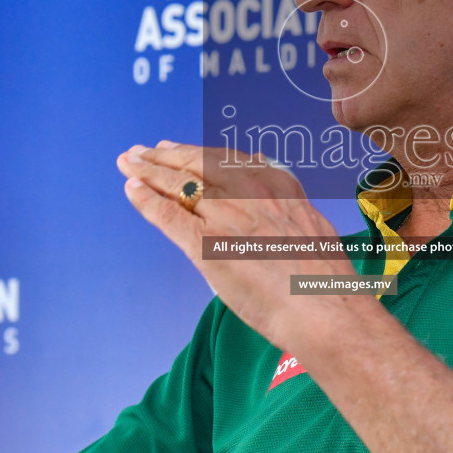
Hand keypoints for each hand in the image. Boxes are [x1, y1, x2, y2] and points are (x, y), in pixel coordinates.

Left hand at [116, 142, 358, 348]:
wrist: (323, 305)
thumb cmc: (323, 278)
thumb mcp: (311, 223)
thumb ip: (285, 205)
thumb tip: (270, 201)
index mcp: (275, 182)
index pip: (223, 158)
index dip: (193, 151)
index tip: (173, 148)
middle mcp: (247, 190)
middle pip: (194, 164)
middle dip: (163, 156)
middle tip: (140, 152)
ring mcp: (225, 214)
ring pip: (177, 183)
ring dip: (147, 172)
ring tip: (128, 164)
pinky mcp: (206, 243)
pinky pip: (168, 214)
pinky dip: (146, 201)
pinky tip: (132, 191)